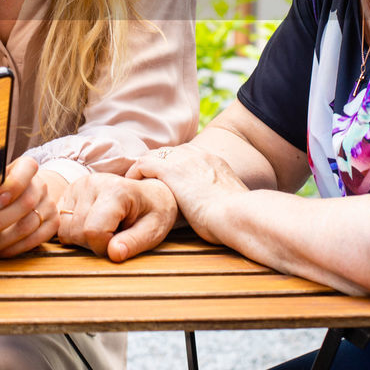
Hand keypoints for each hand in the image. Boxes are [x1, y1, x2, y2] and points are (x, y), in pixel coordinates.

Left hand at [0, 157, 58, 260]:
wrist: (32, 196)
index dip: (12, 186)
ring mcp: (50, 206)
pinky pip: (33, 241)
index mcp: (26, 168)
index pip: (26, 170)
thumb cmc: (3, 191)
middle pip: (24, 204)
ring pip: (27, 226)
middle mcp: (41, 185)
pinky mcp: (53, 225)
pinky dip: (11, 249)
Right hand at [56, 172, 177, 262]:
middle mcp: (92, 183)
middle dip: (93, 243)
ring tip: (104, 229)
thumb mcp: (153, 231)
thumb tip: (114, 254)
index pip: (93, 231)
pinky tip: (92, 224)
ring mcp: (78, 185)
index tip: (120, 243)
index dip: (104, 247)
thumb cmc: (153, 212)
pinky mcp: (69, 190)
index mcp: (116, 190)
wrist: (150, 193)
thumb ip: (134, 243)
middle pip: (76, 231)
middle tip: (114, 236)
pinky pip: (59, 222)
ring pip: (64, 229)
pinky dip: (73, 230)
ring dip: (81, 238)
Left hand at [130, 145, 247, 244]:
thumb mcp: (231, 201)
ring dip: (144, 169)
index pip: (186, 155)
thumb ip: (222, 197)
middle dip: (156, 164)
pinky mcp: (170, 170)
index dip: (172, 166)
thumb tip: (221, 208)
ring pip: (153, 155)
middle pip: (168, 152)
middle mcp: (198, 154)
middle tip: (146, 181)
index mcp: (214, 160)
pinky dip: (135, 173)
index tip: (165, 180)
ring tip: (136, 184)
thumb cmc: (238, 216)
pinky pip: (143, 164)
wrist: (237, 213)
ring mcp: (183, 160)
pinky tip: (131, 186)